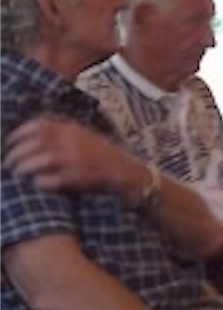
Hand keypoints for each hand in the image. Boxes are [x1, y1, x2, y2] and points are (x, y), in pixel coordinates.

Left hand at [5, 118, 132, 192]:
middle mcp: (72, 142)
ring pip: (43, 160)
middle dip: (17, 153)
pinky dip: (42, 181)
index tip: (9, 142)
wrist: (124, 169)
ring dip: (25, 167)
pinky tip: (35, 183)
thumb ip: (60, 130)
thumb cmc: (100, 152)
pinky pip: (55, 179)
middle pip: (36, 144)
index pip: (39, 126)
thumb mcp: (81, 133)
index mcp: (70, 129)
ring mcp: (76, 159)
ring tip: (17, 173)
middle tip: (8, 162)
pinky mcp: (80, 177)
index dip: (19, 134)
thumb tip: (32, 131)